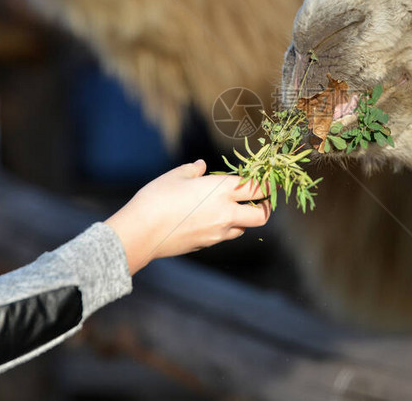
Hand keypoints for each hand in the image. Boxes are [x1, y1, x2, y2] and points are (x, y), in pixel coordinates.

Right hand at [105, 160, 269, 273]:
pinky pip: (225, 236)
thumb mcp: (175, 176)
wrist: (142, 232)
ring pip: (244, 228)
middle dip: (265, 207)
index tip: (269, 180)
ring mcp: (218, 232)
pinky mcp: (207, 244)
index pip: (258, 188)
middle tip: (259, 199)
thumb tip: (201, 166)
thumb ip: (193, 170)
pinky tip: (210, 220)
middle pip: (262, 215)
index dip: (268, 184)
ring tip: (231, 208)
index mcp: (221, 190)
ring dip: (243, 219)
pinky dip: (226, 228)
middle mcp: (226, 212)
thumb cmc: (157, 198)